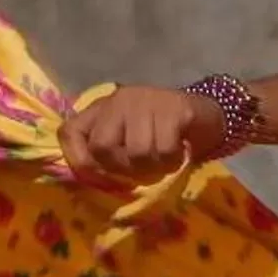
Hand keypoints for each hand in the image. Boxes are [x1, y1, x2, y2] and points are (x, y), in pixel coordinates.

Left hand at [58, 85, 223, 182]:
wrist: (207, 114)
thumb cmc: (162, 133)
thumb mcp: (128, 138)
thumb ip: (107, 152)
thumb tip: (90, 176)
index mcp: (103, 107)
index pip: (70, 132)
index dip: (79, 160)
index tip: (98, 174)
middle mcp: (120, 100)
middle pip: (103, 148)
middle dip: (123, 168)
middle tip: (141, 168)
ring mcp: (147, 101)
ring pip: (137, 153)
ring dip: (153, 167)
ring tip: (163, 160)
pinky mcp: (174, 109)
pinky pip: (164, 150)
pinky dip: (172, 161)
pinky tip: (177, 154)